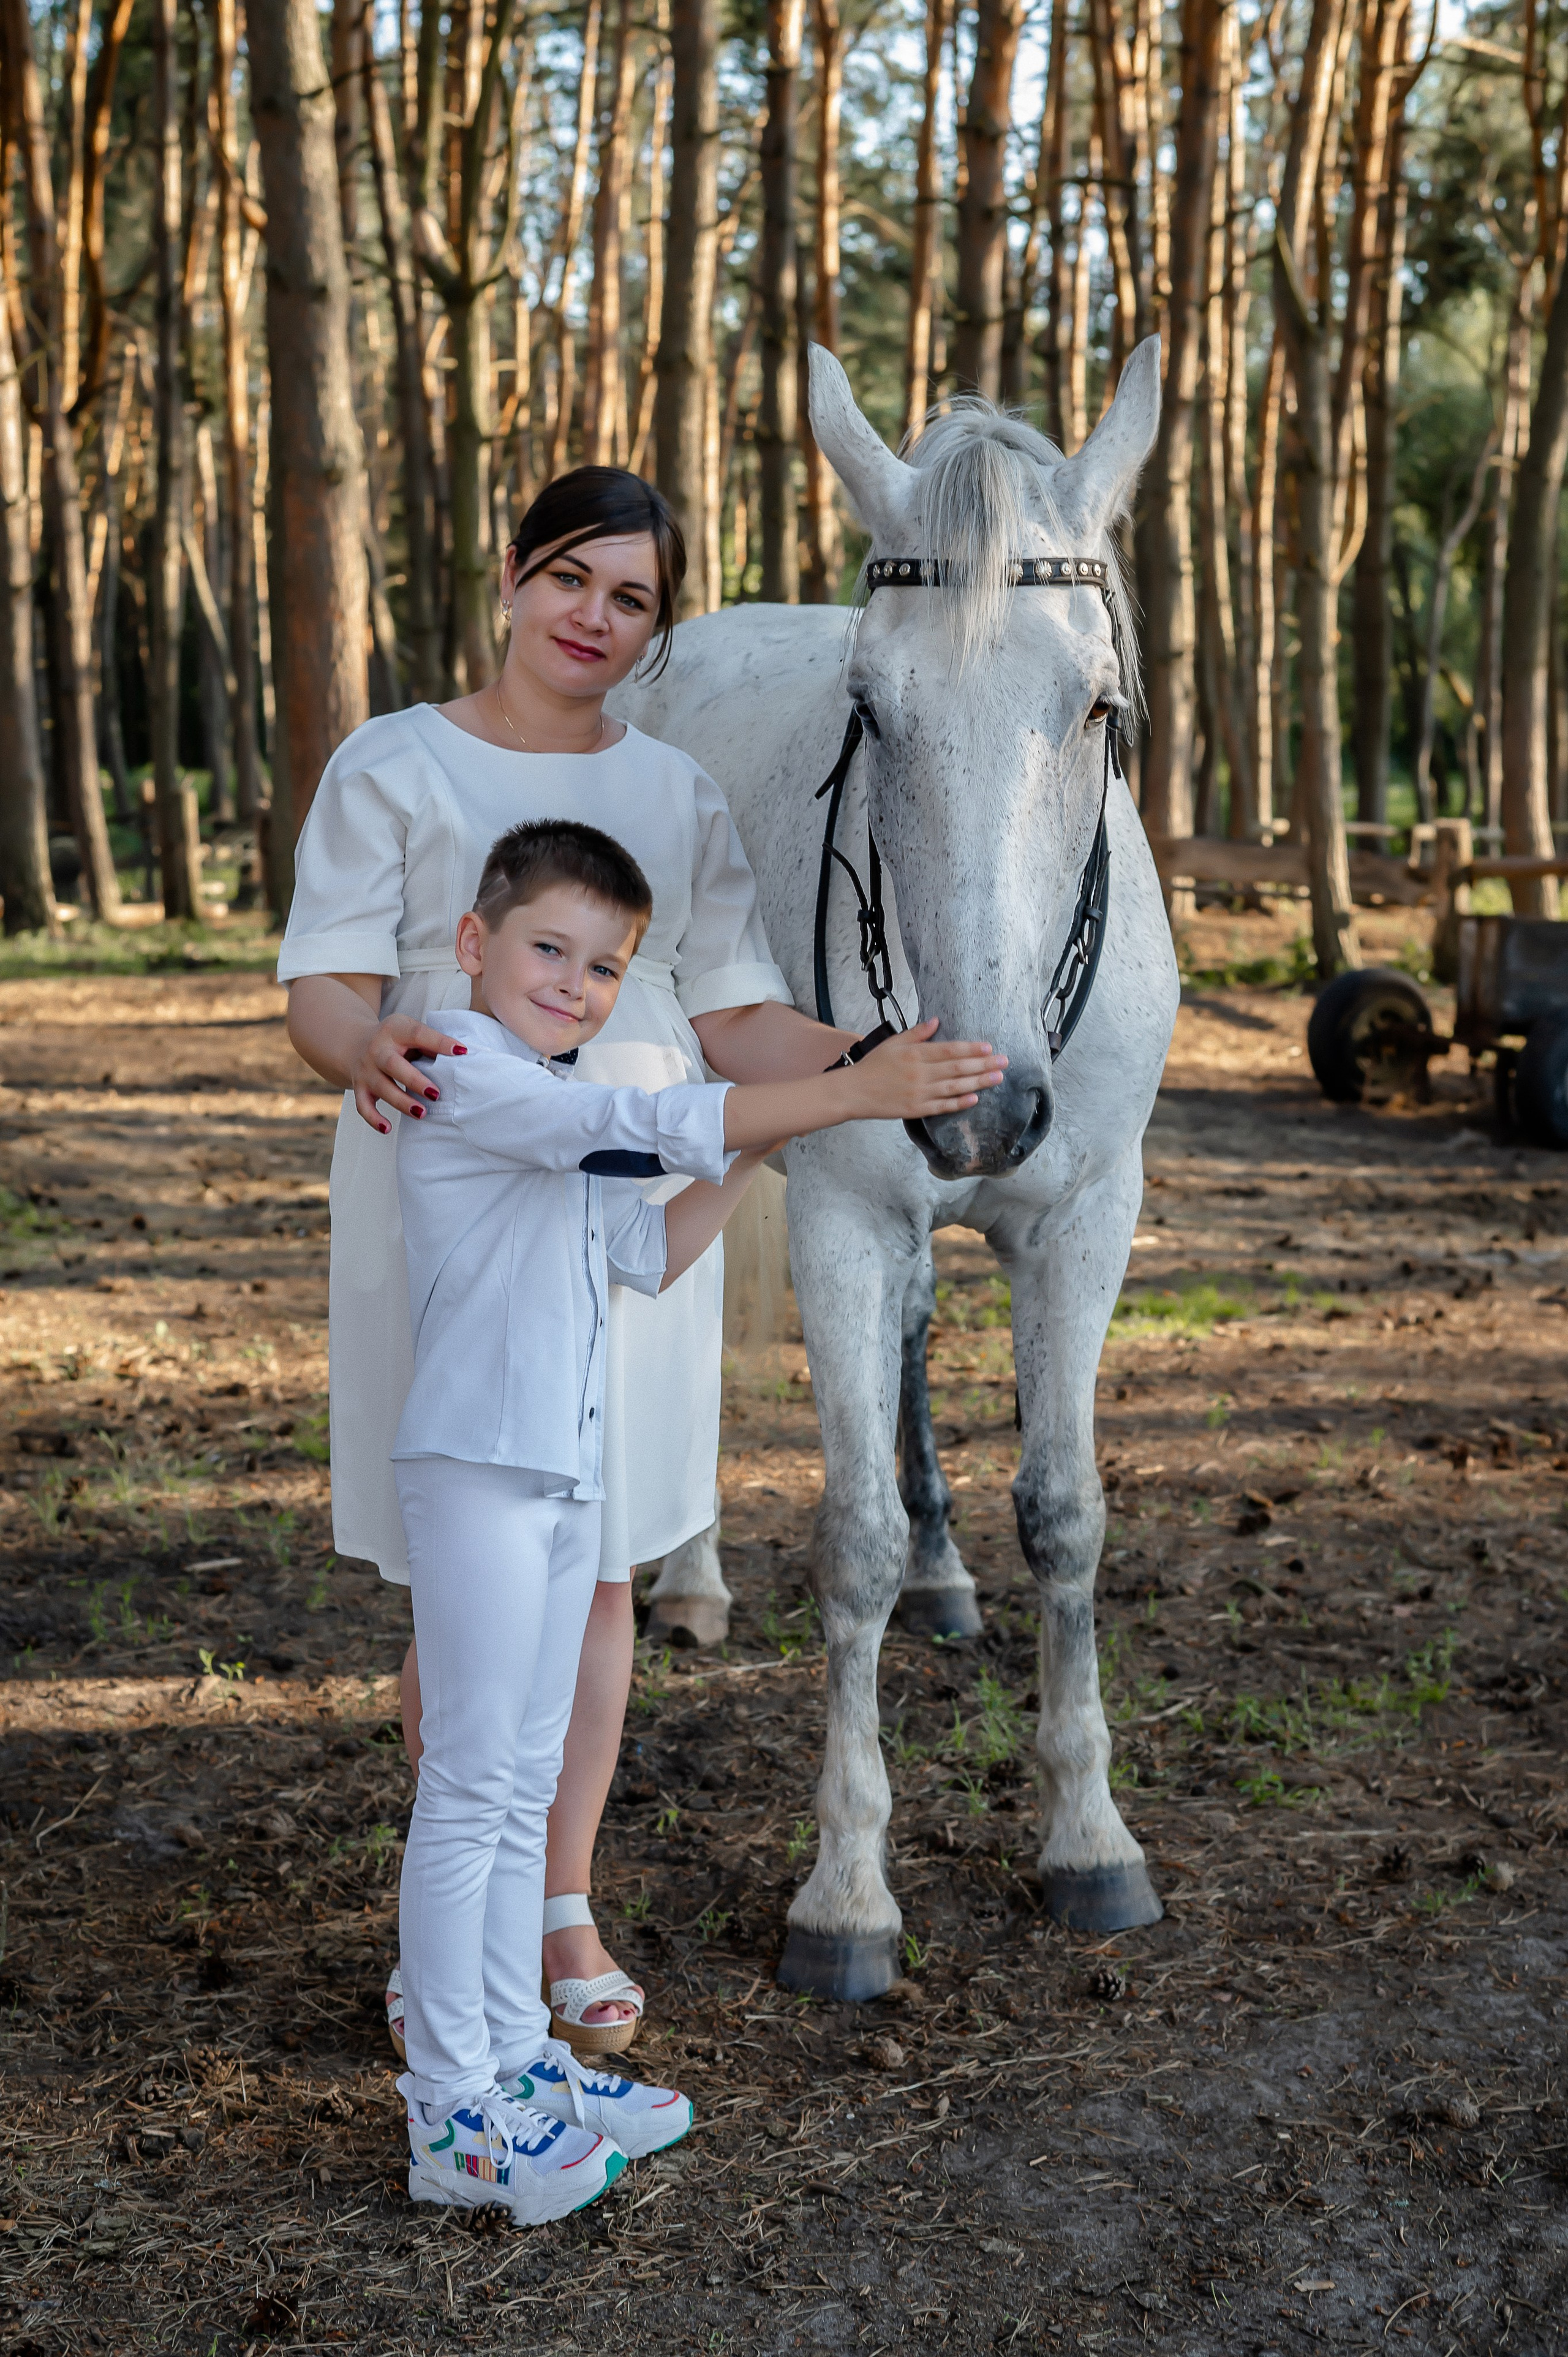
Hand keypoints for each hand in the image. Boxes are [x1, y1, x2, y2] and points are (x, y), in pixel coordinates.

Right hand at [351, 1014, 467, 1132]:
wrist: (355, 1043)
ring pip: (381, 1088)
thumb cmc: (393, 1040)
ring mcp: (366, 1070)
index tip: (461, 1051)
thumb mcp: (408, 1030)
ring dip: (402, 1102)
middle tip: (436, 1094)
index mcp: (394, 1030)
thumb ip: (429, 1042)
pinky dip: (373, 1118)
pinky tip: (387, 1128)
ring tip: (422, 1113)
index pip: (417, 1033)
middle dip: (415, 1081)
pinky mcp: (359, 1087)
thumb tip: (458, 1056)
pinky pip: (363, 1105)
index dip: (439, 1042)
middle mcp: (377, 1050)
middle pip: (393, 1065)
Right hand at [849, 1019, 1006, 1119]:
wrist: (854, 1092)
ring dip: (978, 1082)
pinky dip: (959, 1103)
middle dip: (983, 1064)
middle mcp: (920, 1073)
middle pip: (957, 1068)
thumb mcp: (893, 1042)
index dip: (970, 1049)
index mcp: (915, 1054)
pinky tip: (975, 1098)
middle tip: (1004, 1061)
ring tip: (997, 1078)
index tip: (989, 1047)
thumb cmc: (873, 1065)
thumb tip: (937, 1020)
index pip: (949, 1050)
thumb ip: (917, 1033)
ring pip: (954, 1087)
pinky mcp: (916, 1110)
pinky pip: (942, 1106)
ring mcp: (919, 1093)